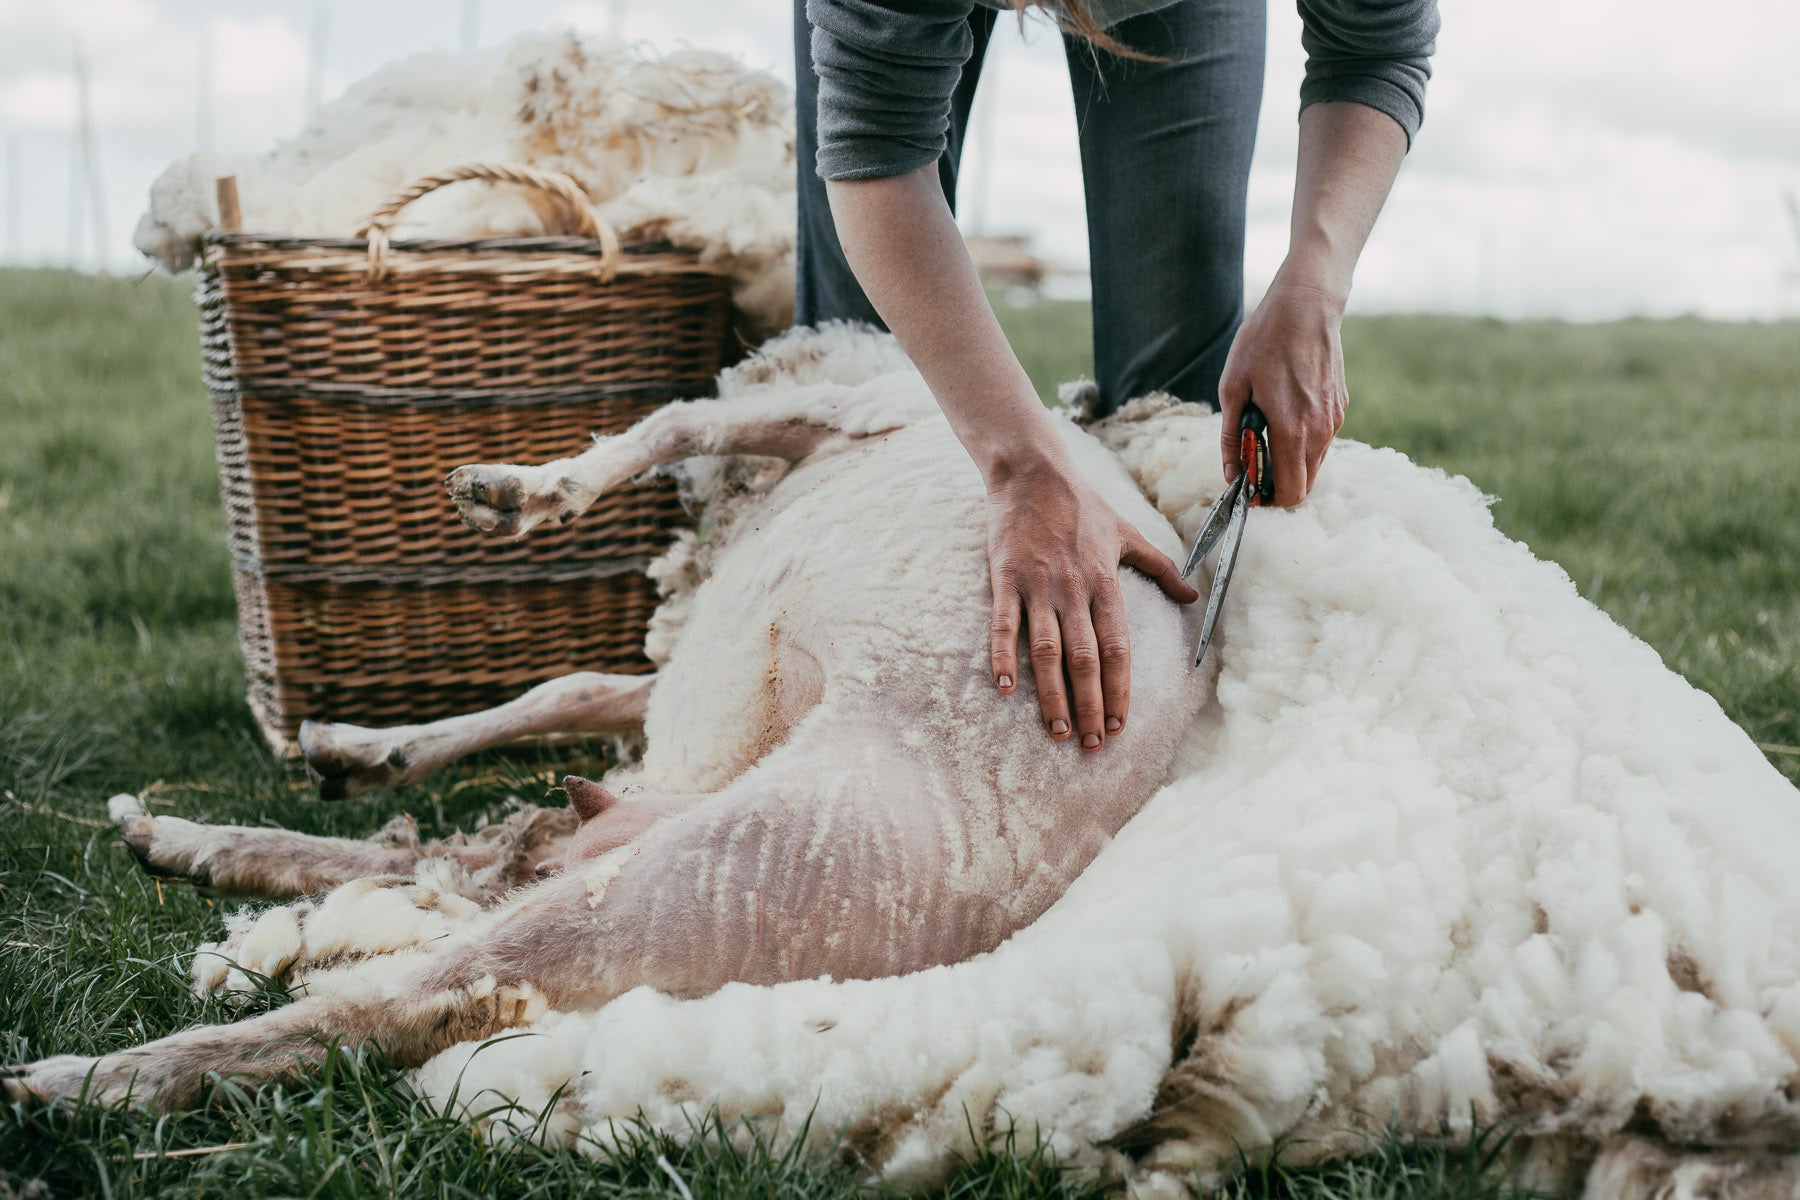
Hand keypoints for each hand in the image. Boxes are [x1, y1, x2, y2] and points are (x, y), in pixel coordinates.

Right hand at [984, 454, 1198, 751]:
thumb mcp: (1129, 533)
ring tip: (1056, 731)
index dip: (1119, 689)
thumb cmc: (1083, 505)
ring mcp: (1038, 586)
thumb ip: (1162, 568)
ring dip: (1051, 695)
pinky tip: (1004, 688)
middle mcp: (1074, 589)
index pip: (1117, 648)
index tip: (1121, 726)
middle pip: (1085, 659)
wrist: (1032, 473)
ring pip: (1047, 651)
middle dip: (1090, 706)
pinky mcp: (1005, 578)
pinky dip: (1003, 656)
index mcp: (1105, 582)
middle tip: (1092, 745)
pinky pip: (1004, 624)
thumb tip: (1194, 597)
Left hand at [1218, 274, 1348, 506]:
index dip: (1268, 500)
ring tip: (1265, 432)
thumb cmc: (1264, 342)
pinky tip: (1284, 412)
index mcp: (1293, 430)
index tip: (1249, 487)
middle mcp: (1321, 431)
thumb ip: (1232, 438)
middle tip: (1253, 464)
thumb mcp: (1233, 388)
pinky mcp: (1341, 407)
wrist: (1306, 305)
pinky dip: (1303, 441)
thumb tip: (1233, 474)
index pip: (1290, 493)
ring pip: (1314, 464)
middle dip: (1278, 485)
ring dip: (1290, 462)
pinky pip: (1322, 440)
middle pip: (1304, 485)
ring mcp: (1335, 419)